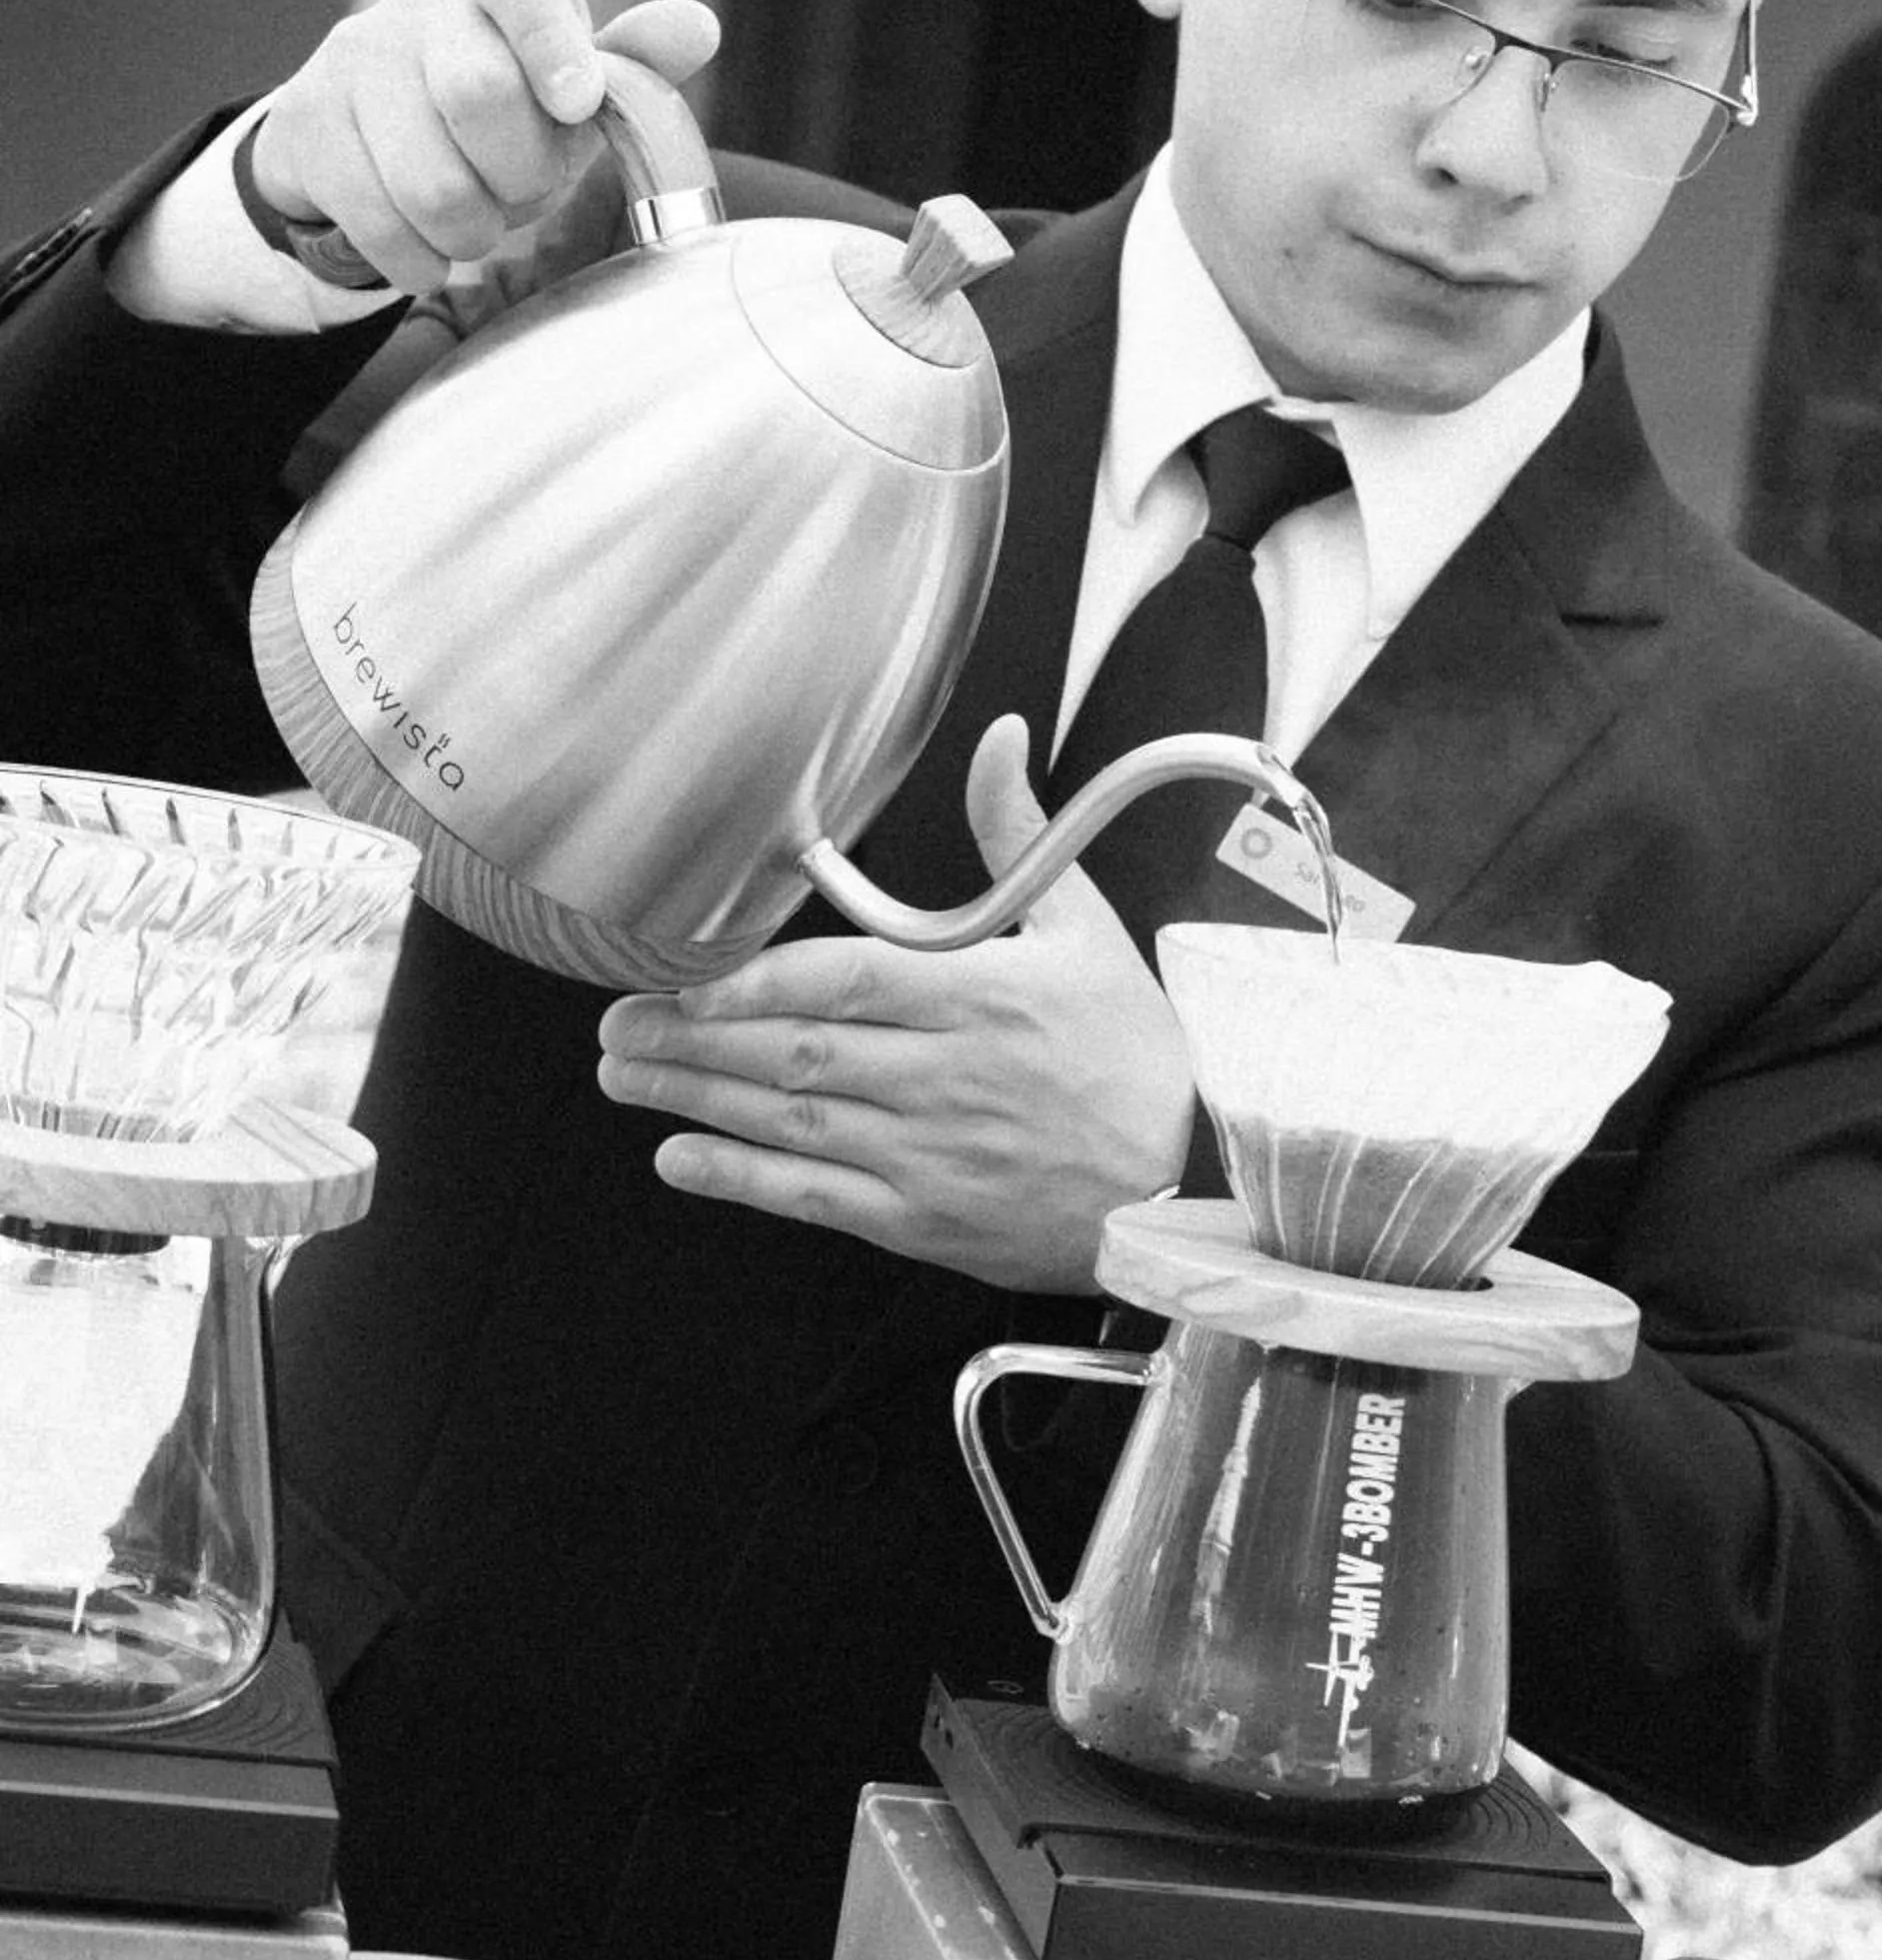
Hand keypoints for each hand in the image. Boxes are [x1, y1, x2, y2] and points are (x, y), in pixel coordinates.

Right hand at [248, 0, 720, 295]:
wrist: (378, 152)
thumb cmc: (504, 119)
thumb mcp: (574, 94)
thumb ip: (634, 65)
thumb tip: (699, 26)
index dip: (548, 37)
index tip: (576, 103)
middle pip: (478, 94)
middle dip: (518, 174)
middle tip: (519, 186)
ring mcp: (352, 53)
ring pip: (430, 180)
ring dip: (471, 228)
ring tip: (474, 216)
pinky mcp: (305, 123)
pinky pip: (379, 222)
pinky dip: (420, 258)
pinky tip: (426, 241)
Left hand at [592, 716, 1198, 1292]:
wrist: (1187, 1179)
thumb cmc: (1135, 1055)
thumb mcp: (1087, 927)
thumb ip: (1019, 834)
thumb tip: (1000, 739)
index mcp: (981, 997)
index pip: (844, 982)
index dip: (750, 984)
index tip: (680, 977)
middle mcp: (945, 1077)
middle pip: (796, 1052)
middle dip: (693, 1038)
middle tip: (615, 1022)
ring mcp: (929, 1154)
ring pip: (791, 1122)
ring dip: (696, 1099)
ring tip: (623, 1076)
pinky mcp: (924, 1220)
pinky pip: (815, 1198)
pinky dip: (741, 1180)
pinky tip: (679, 1158)